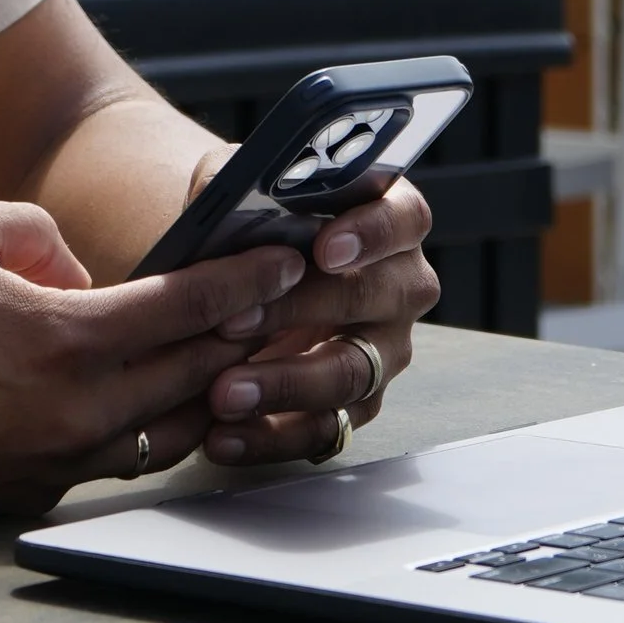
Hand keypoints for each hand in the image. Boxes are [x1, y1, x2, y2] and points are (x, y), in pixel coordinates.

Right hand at [0, 195, 310, 516]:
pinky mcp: (40, 492)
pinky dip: (153, 425)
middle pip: (198, 373)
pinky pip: (122, 457)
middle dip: (246, 333)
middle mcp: (77, 411)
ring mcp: (62, 461)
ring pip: (174, 429)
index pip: (187, 307)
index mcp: (64, 338)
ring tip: (235, 354)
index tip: (287, 261)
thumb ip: (39, 229)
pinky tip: (160, 399)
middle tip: (282, 303)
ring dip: (210, 391)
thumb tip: (83, 273)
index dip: (246, 281)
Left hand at [199, 179, 439, 467]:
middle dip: (298, 310)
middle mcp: (401, 287)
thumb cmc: (254, 221)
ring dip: (283, 385)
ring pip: (350, 374)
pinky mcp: (358, 404)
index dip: (370, 233)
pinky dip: (269, 436)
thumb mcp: (246, 187)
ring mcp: (385, 350)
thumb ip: (239, 186)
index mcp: (391, 220)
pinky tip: (224, 435)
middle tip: (233, 321)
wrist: (240, 275)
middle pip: (369, 299)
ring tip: (223, 392)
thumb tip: (220, 195)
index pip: (403, 219)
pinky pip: (325, 429)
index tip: (323, 249)